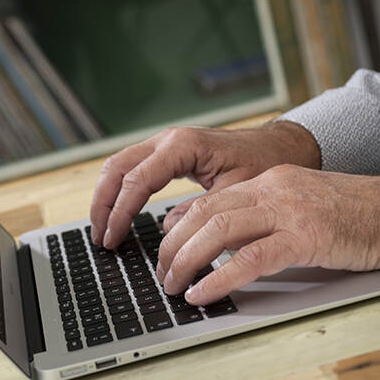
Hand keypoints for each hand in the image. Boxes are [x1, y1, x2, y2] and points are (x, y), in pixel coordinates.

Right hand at [90, 122, 320, 248]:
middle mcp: (167, 140)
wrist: (278, 147)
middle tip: (100, 238)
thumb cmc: (262, 165)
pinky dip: (119, 192)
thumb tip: (168, 231)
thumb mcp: (236, 193)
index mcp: (182, 146)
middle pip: (117, 168)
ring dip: (106, 198)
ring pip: (118, 166)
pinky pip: (131, 169)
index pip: (137, 180)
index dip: (121, 212)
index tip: (113, 239)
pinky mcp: (166, 154)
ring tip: (103, 230)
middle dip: (103, 204)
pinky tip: (117, 215)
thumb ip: (201, 211)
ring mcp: (164, 144)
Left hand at [156, 165, 379, 304]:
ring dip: (187, 261)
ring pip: (218, 231)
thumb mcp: (297, 205)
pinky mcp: (306, 236)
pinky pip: (251, 258)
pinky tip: (203, 294)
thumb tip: (219, 240)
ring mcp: (288, 211)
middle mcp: (272, 189)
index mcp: (267, 181)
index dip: (178, 226)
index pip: (209, 200)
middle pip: (204, 214)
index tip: (163, 248)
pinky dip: (219, 278)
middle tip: (161, 274)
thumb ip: (260, 216)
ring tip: (173, 286)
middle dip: (173, 247)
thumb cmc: (352, 215)